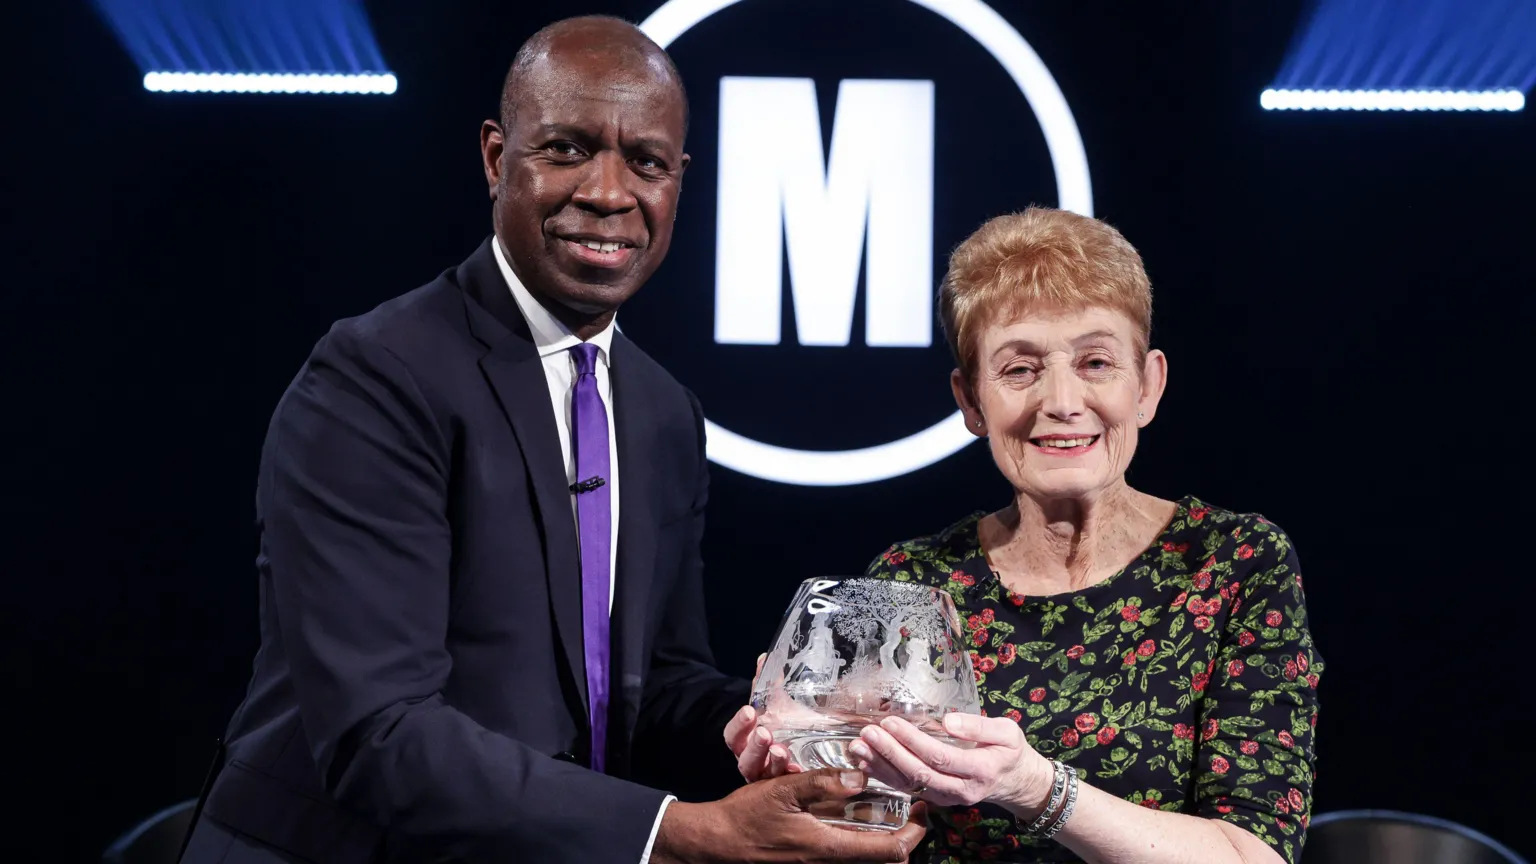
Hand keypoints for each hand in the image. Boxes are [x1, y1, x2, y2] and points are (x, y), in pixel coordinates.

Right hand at [652, 768, 927, 863]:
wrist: (715, 845)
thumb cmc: (745, 818)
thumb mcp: (781, 791)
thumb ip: (821, 783)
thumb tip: (861, 776)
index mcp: (828, 848)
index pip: (891, 852)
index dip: (915, 833)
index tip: (923, 809)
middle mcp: (829, 863)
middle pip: (884, 859)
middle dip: (904, 835)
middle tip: (909, 805)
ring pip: (865, 857)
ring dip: (881, 836)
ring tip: (886, 805)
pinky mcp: (809, 862)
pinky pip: (846, 854)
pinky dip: (859, 838)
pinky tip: (851, 814)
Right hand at [723, 654, 799, 781]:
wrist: (799, 749)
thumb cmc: (782, 726)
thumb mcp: (776, 706)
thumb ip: (768, 685)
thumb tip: (764, 657)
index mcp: (745, 741)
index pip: (733, 734)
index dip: (739, 724)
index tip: (750, 711)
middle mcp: (752, 761)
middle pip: (745, 758)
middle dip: (754, 746)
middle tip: (765, 733)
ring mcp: (768, 777)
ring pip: (764, 774)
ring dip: (772, 762)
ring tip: (781, 750)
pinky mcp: (785, 788)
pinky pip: (786, 784)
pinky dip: (792, 775)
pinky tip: (800, 769)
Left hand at [849, 713, 1054, 815]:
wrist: (1013, 782)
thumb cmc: (1009, 752)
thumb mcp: (1007, 732)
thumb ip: (979, 727)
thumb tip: (948, 722)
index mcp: (980, 771)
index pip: (940, 757)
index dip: (912, 741)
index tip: (891, 723)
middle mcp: (960, 790)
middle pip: (919, 773)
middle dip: (889, 753)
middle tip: (868, 734)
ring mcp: (946, 797)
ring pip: (908, 784)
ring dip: (880, 766)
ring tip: (858, 747)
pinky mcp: (935, 797)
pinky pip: (906, 788)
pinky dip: (883, 776)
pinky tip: (866, 762)